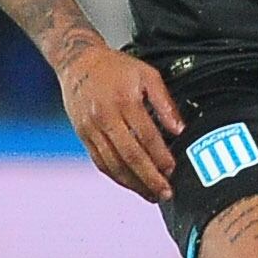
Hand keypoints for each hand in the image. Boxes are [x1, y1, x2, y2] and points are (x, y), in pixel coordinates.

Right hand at [58, 45, 188, 201]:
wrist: (78, 62)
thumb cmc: (115, 67)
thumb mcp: (147, 75)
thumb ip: (164, 102)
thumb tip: (179, 129)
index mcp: (124, 101)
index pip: (146, 136)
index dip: (161, 156)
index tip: (173, 170)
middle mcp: (105, 117)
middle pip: (130, 155)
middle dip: (149, 178)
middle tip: (165, 192)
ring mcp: (91, 128)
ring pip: (113, 164)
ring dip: (133, 183)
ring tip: (150, 195)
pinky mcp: (83, 135)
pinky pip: (100, 162)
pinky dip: (116, 177)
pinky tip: (130, 183)